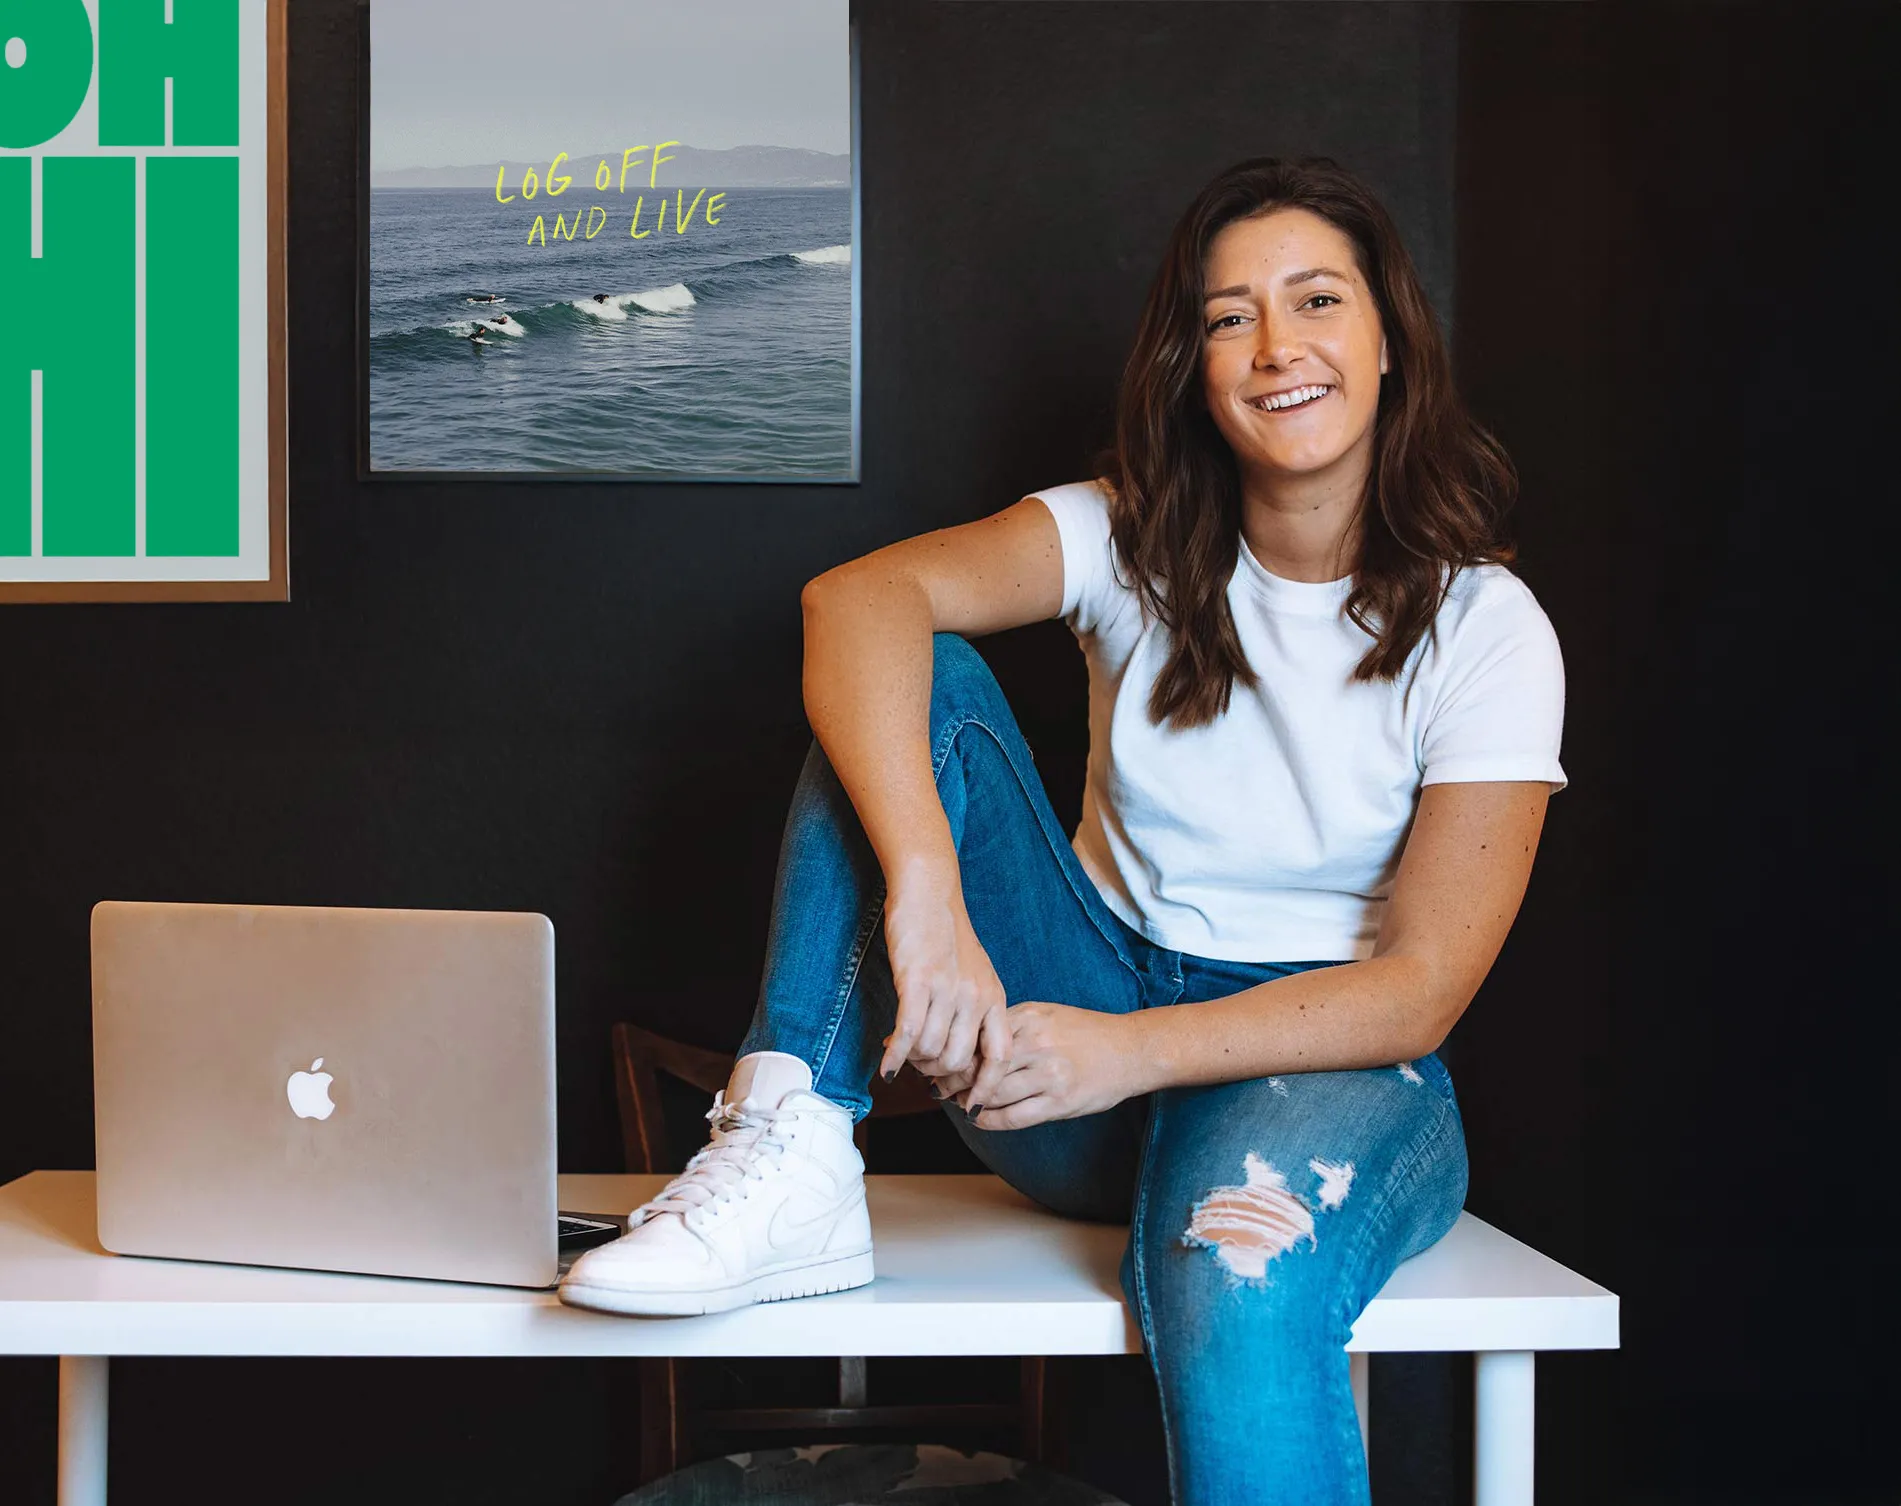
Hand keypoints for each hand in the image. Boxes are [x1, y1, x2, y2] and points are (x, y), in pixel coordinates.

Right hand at [877, 872, 1012, 1083]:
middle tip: (920, 1069)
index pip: (999, 1057)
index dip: (985, 1088)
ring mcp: (948, 990)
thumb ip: (974, 1012)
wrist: (929, 894)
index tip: (970, 1107)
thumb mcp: (975, 975)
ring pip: (931, 1051)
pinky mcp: (918, 982)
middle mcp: (976, 998)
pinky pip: (909, 1034)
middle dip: (936, 1074)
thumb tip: (958, 1056)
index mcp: (994, 998)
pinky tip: (885, 1065)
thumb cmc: (947, 936)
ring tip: (903, 1053)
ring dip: (913, 1061)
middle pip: (959, 1062)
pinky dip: (895, 1056)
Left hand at [927, 1001, 1142, 1130]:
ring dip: (968, 1102)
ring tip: (956, 1102)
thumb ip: (1013, 1026)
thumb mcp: (1047, 1015)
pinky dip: (989, 1120)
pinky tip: (979, 1117)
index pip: (977, 1037)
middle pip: (979, 1067)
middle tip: (935, 1086)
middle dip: (952, 1080)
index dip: (952, 1052)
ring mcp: (1049, 1076)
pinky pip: (1013, 1118)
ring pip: (992, 1094)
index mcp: (1030, 1018)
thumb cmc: (1086, 1032)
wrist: (1131, 1050)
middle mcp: (1037, 1045)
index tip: (935, 1059)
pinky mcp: (1060, 1103)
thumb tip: (970, 1042)